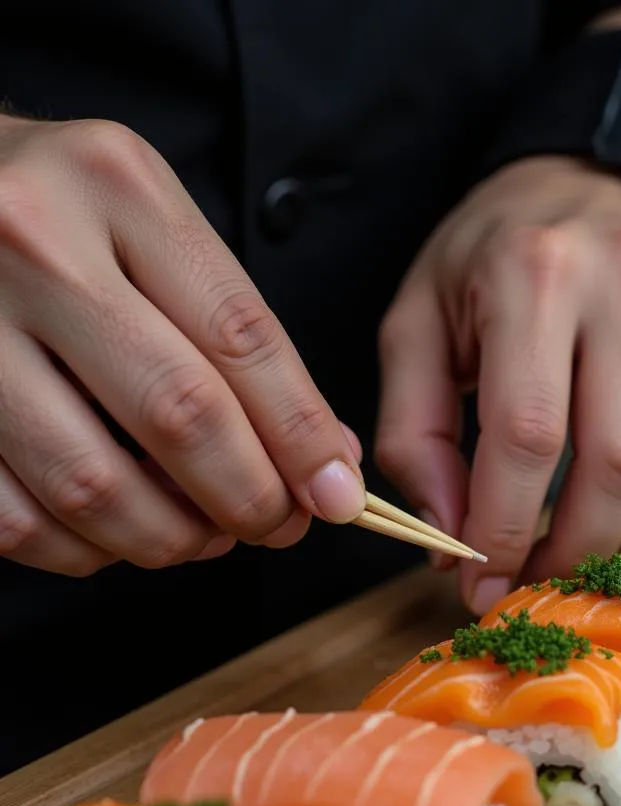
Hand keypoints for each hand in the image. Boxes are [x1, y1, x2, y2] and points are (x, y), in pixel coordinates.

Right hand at [0, 116, 364, 576]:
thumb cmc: (66, 217)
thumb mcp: (161, 232)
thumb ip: (242, 338)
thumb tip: (328, 462)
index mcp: (120, 188)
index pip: (243, 338)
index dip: (302, 437)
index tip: (337, 496)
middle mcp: (36, 242)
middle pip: (179, 413)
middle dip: (249, 497)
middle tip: (276, 526)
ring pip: (92, 482)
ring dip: (170, 537)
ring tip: (203, 537)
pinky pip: (13, 516)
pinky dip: (82, 551)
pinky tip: (118, 536)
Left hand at [376, 156, 620, 613]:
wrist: (599, 173)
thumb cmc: (494, 253)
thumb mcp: (419, 320)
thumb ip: (416, 432)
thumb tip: (449, 537)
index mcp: (532, 273)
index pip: (527, 433)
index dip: (504, 528)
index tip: (480, 584)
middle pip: (617, 461)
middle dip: (571, 549)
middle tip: (532, 582)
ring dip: (616, 534)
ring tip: (567, 548)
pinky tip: (610, 502)